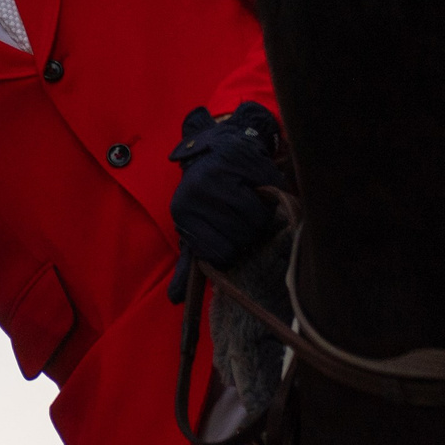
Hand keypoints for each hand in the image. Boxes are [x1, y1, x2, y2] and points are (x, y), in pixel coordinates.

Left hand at [167, 102, 286, 303]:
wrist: (218, 144)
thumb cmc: (206, 194)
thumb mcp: (192, 226)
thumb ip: (187, 264)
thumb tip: (176, 300)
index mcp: (183, 212)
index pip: (217, 254)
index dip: (231, 253)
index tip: (233, 244)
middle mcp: (197, 192)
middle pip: (238, 237)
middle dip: (247, 237)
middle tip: (246, 227)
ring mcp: (220, 175)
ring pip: (254, 218)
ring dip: (260, 219)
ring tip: (252, 210)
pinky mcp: (243, 161)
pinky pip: (267, 196)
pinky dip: (268, 199)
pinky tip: (259, 192)